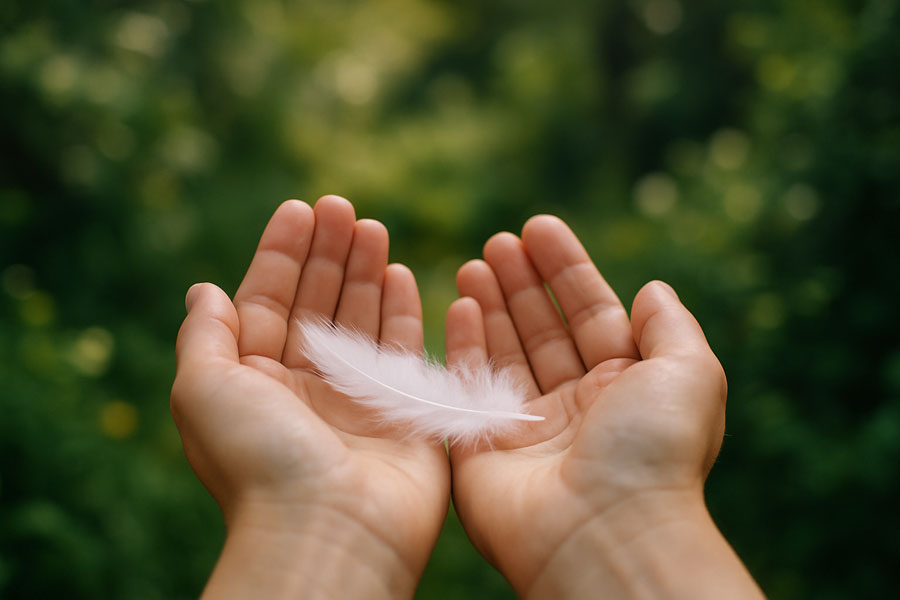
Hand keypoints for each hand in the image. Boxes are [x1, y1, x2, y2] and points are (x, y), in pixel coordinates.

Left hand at [171, 196, 448, 598]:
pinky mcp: (403, 410)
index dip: (281, 253)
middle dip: (328, 252)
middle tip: (342, 207)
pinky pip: (405, 349)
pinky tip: (402, 272)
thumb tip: (203, 288)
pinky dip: (404, 310)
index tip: (300, 209)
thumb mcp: (203, 390)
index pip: (267, 300)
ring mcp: (356, 397)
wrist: (329, 530)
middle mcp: (305, 385)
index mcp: (255, 380)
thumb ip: (204, 335)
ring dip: (366, 271)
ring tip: (372, 227)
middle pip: (318, 302)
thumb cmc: (258, 461)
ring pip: (361, 318)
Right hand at [445, 216, 762, 597]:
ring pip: (505, 351)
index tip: (538, 227)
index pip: (590, 313)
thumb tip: (653, 289)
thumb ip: (672, 326)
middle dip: (522, 282)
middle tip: (498, 242)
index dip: (566, 268)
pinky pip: (468, 386)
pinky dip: (462, 345)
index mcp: (625, 386)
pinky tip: (460, 306)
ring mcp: (528, 426)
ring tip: (475, 262)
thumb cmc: (653, 450)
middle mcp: (577, 403)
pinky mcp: (484, 446)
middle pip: (543, 328)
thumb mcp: (690, 373)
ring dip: (490, 304)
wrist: (603, 531)